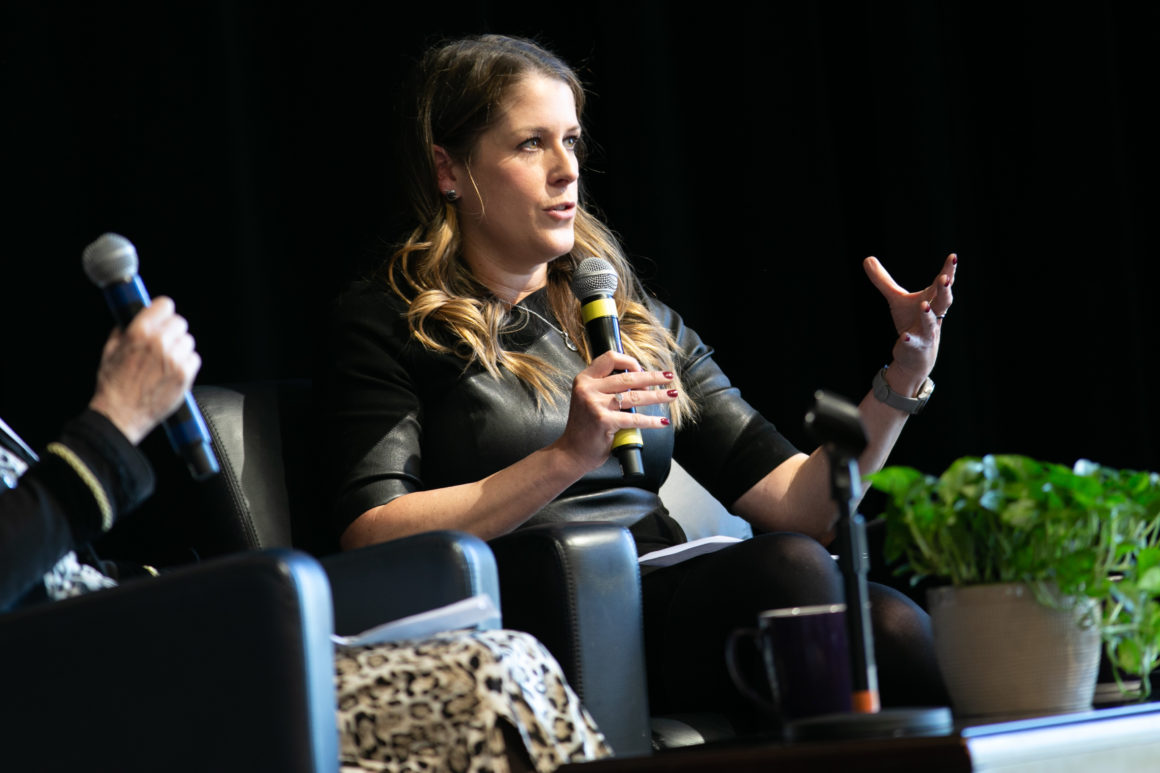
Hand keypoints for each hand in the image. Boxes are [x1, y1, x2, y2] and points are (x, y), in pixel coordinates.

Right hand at [88, 296, 200, 444]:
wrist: (121, 414)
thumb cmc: (113, 385)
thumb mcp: (110, 350)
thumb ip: (124, 330)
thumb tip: (134, 317)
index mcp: (139, 332)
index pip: (165, 305)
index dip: (163, 311)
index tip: (162, 316)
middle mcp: (159, 342)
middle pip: (179, 322)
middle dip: (171, 331)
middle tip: (164, 342)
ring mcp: (174, 359)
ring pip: (188, 341)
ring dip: (179, 348)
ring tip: (166, 361)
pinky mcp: (185, 375)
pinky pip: (194, 359)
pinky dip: (186, 363)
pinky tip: (172, 371)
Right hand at [552, 351, 676, 470]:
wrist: (572, 451)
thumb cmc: (585, 426)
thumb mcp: (588, 398)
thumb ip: (605, 387)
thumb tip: (638, 379)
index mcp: (584, 379)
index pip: (610, 359)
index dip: (630, 362)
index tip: (642, 370)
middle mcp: (588, 389)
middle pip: (627, 377)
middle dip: (653, 377)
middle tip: (668, 377)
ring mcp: (595, 405)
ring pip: (635, 396)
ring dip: (657, 396)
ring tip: (671, 395)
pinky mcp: (604, 421)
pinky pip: (634, 419)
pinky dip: (651, 421)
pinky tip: (661, 421)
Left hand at [863, 253, 956, 387]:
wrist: (915, 354)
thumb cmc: (910, 322)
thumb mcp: (896, 299)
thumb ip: (883, 281)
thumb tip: (867, 258)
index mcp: (932, 301)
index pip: (941, 285)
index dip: (948, 271)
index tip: (953, 256)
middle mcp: (933, 315)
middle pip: (944, 302)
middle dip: (945, 291)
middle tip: (945, 278)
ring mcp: (926, 332)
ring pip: (930, 323)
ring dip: (928, 314)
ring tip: (923, 304)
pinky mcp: (915, 346)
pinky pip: (913, 342)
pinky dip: (909, 339)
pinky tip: (903, 336)